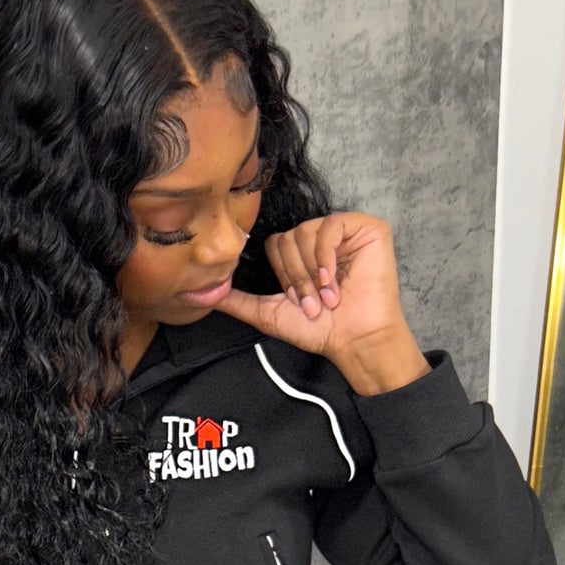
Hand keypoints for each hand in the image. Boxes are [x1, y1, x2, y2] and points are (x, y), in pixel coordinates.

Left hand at [216, 211, 429, 394]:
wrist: (354, 338)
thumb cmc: (317, 329)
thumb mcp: (267, 313)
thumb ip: (236, 301)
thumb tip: (197, 295)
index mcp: (301, 253)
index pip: (274, 245)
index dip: (281, 274)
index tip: (294, 300)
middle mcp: (321, 239)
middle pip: (287, 238)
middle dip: (295, 277)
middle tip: (311, 302)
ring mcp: (345, 231)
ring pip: (305, 232)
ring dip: (311, 273)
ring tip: (326, 296)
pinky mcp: (367, 228)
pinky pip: (331, 226)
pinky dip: (326, 257)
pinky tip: (333, 279)